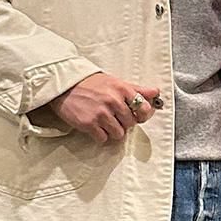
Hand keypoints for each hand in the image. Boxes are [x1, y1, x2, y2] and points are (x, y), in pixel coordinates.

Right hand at [43, 73, 160, 143]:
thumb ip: (136, 89)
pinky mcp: (90, 124)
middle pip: (131, 123)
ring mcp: (101, 113)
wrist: (64, 85)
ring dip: (113, 131)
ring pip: (119, 134)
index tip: (135, 115)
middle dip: (124, 123)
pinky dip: (101, 135)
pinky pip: (104, 138)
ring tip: (104, 121)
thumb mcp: (115, 82)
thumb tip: (156, 92)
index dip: (141, 114)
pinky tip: (95, 126)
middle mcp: (113, 101)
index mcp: (122, 89)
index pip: (143, 108)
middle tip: (113, 116)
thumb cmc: (91, 83)